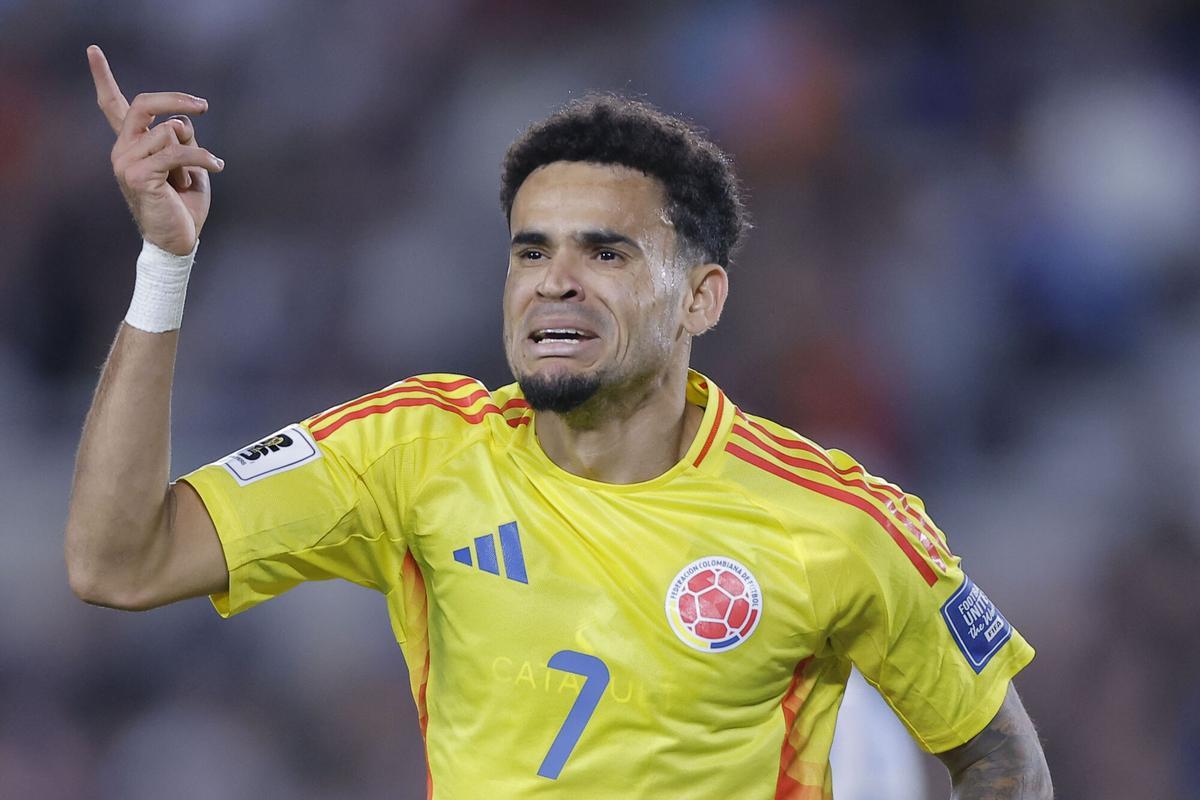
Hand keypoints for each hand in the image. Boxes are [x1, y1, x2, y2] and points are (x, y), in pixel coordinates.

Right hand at [88, 45, 224, 254]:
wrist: (177, 241)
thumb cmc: (183, 205)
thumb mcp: (188, 164)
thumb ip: (182, 138)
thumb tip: (180, 121)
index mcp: (132, 144)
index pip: (111, 105)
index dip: (102, 76)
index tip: (92, 49)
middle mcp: (123, 149)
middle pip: (146, 104)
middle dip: (177, 99)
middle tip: (203, 105)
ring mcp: (127, 162)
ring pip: (171, 131)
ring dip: (194, 152)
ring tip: (194, 176)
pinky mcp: (140, 175)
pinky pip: (179, 152)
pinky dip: (202, 158)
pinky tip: (216, 166)